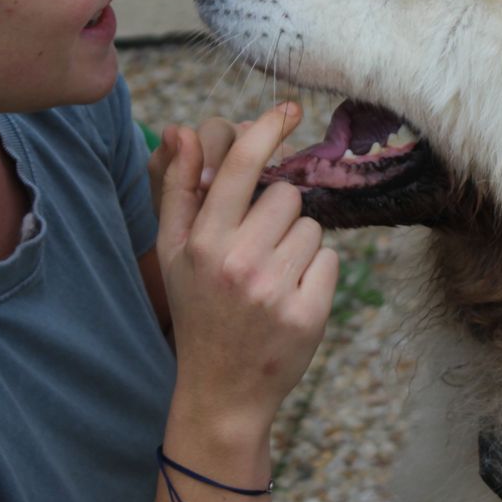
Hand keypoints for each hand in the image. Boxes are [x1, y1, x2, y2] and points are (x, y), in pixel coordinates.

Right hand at [151, 103, 339, 447]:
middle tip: (257, 249)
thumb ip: (179, 189)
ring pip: (312, 228)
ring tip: (271, 277)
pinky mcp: (309, 313)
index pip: (243, 166)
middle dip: (278, 214)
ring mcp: (276, 290)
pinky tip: (289, 298)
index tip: (288, 110)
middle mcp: (239, 262)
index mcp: (203, 241)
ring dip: (297, 245)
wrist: (221, 391)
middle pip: (287, 196)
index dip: (267, 129)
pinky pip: (329, 260)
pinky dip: (315, 274)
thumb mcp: (172, 252)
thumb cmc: (198, 310)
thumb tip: (182, 130)